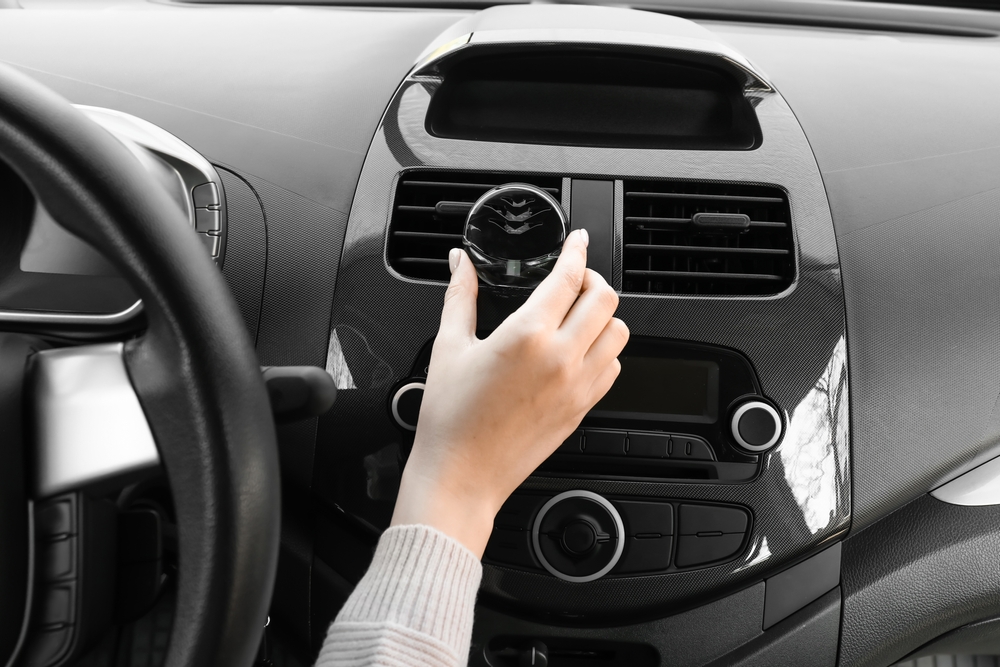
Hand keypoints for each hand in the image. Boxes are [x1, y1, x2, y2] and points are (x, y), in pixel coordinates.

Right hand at [390, 229, 629, 556]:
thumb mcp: (449, 346)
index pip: (569, 276)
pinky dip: (604, 351)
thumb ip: (459, 295)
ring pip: (618, 332)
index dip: (577, 250)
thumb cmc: (450, 419)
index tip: (577, 241)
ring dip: (603, 315)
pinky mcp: (583, 409)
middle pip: (606, 298)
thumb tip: (459, 263)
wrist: (461, 475)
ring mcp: (578, 386)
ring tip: (579, 314)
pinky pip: (613, 368)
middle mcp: (561, 357)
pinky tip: (579, 350)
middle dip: (592, 279)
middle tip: (574, 280)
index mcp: (527, 335)